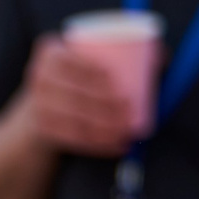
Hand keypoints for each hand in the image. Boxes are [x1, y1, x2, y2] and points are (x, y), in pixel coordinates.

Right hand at [18, 35, 136, 156]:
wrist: (39, 108)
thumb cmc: (78, 79)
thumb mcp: (89, 60)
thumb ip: (126, 52)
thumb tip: (163, 55)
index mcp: (52, 52)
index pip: (71, 62)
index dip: (94, 75)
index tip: (119, 86)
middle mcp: (38, 76)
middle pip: (73, 93)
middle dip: (103, 105)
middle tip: (129, 111)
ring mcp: (35, 104)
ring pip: (72, 118)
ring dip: (102, 127)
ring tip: (127, 131)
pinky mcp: (40, 128)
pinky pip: (69, 138)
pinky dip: (96, 144)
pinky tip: (118, 146)